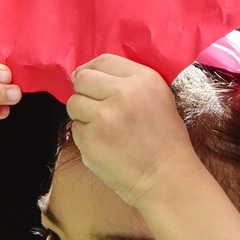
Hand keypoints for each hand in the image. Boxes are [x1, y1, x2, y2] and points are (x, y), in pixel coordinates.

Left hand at [64, 57, 194, 210]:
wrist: (166, 179)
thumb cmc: (166, 142)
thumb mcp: (159, 99)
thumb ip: (129, 83)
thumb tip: (90, 75)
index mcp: (143, 78)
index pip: (103, 60)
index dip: (93, 71)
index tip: (91, 84)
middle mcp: (122, 92)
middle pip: (82, 78)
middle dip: (84, 92)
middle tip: (95, 109)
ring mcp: (103, 115)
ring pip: (73, 103)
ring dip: (82, 115)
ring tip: (103, 130)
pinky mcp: (90, 137)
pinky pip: (76, 129)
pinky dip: (85, 138)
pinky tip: (105, 147)